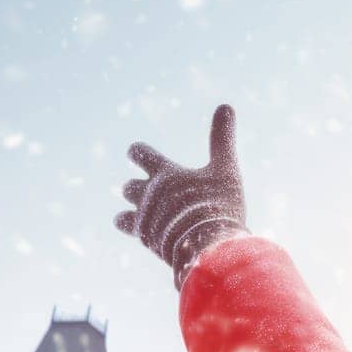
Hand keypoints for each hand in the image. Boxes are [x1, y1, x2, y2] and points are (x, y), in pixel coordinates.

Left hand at [114, 104, 248, 288]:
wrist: (207, 246)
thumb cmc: (218, 206)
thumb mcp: (226, 170)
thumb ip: (223, 140)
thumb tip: (225, 105)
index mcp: (167, 174)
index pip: (141, 154)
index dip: (138, 153)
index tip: (137, 154)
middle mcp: (150, 194)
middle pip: (130, 186)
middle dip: (138, 187)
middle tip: (147, 190)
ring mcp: (145, 216)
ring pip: (125, 208)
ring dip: (133, 208)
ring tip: (145, 213)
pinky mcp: (145, 237)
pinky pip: (127, 226)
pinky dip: (134, 226)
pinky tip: (147, 230)